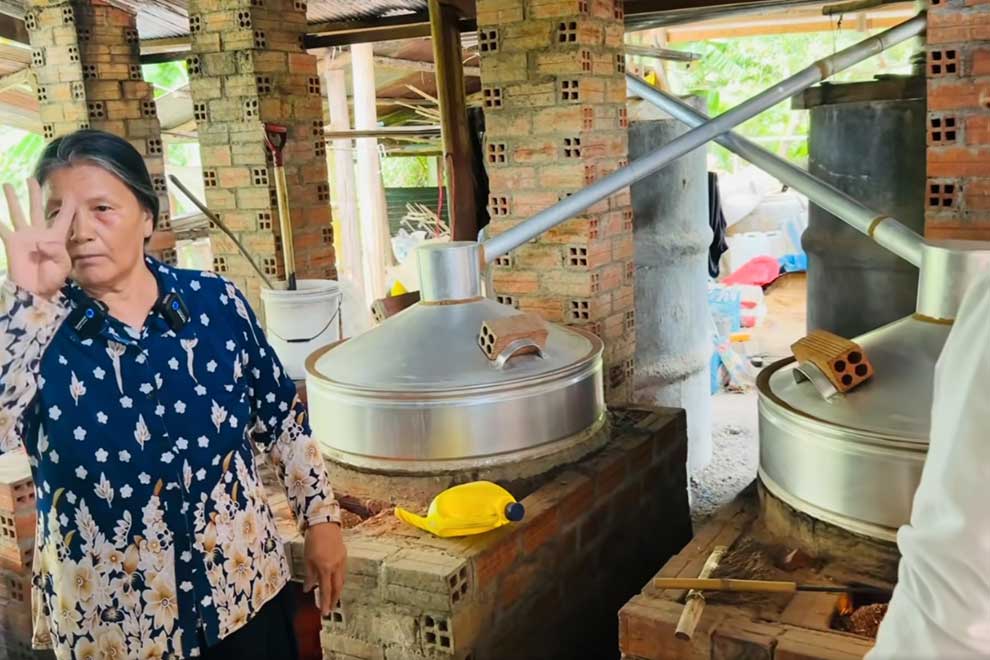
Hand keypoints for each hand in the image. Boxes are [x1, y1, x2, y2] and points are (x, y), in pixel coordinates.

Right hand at [1, 179, 74, 298]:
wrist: (36, 291)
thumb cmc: (53, 279)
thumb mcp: (62, 266)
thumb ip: (56, 252)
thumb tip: (41, 241)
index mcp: (57, 237)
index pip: (64, 218)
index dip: (68, 206)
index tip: (71, 192)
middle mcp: (40, 233)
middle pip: (37, 208)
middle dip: (35, 194)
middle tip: (32, 179)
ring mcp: (24, 236)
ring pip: (18, 213)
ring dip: (13, 199)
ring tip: (8, 184)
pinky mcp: (12, 243)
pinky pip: (2, 229)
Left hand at [303, 521, 346, 615]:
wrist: (324, 524)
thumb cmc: (313, 540)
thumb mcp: (307, 559)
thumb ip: (309, 575)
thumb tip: (307, 588)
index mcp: (325, 568)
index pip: (326, 590)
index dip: (325, 602)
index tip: (325, 612)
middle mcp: (336, 567)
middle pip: (337, 588)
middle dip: (334, 600)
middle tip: (330, 608)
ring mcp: (341, 561)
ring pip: (341, 580)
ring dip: (337, 590)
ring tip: (333, 597)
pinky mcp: (344, 555)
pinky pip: (342, 572)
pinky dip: (339, 579)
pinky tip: (335, 581)